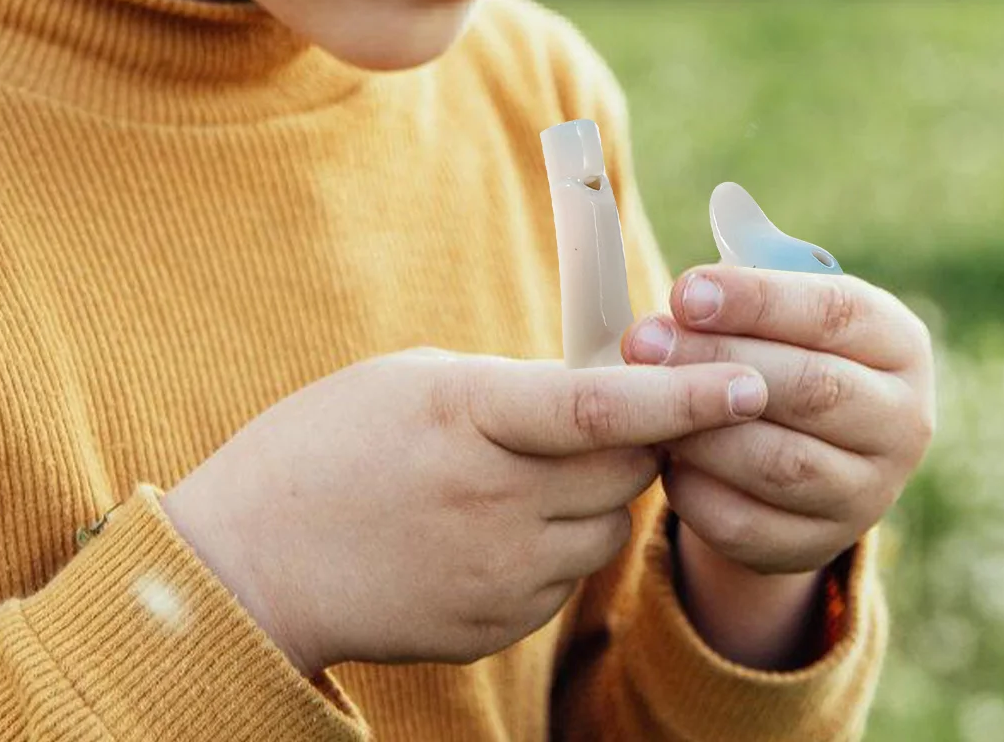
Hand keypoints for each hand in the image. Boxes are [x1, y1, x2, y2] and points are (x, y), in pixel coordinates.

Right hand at [160, 346, 768, 673]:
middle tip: (622, 406)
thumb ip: (510, 389)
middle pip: (627, 468)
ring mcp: (499, 572)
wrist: (254, 562)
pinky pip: (566, 574)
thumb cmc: (326, 444)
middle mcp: (496, 500)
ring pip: (607, 525)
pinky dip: (557, 540)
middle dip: (646, 435)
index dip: (683, 395)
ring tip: (531, 468)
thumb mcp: (416, 381)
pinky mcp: (499, 623)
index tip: (748, 379)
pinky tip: (497, 520)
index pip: (602, 407)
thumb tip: (594, 396)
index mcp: (471, 417)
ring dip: (599, 491)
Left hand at [620, 267, 935, 575]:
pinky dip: (696, 489)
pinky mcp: (818, 546)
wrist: (799, 447)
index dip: (756, 301)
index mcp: (899, 343)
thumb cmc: (781, 345)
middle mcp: (903, 422)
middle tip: (641, 342)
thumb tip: (726, 207)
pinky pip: (750, 525)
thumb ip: (755, 259)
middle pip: (810, 389)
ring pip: (780, 463)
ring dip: (700, 427)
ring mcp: (868, 493)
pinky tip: (657, 451)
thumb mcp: (782, 297)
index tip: (682, 292)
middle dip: (715, 361)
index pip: (836, 313)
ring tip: (639, 395)